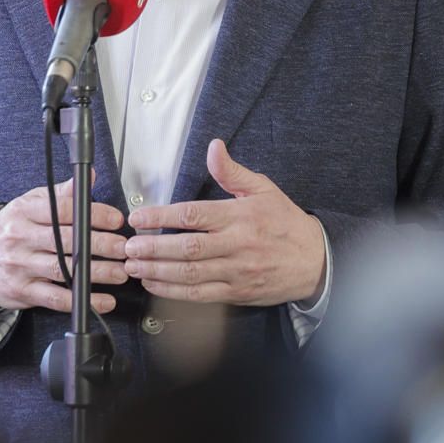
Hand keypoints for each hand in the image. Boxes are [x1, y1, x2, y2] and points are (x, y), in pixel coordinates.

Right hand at [0, 175, 127, 313]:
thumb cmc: (9, 230)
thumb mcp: (28, 204)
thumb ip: (60, 194)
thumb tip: (89, 177)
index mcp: (25, 212)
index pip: (63, 210)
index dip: (93, 214)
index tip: (116, 220)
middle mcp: (22, 238)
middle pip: (68, 241)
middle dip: (101, 245)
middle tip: (124, 248)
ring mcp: (21, 266)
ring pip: (65, 270)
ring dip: (97, 272)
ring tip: (121, 273)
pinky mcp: (22, 291)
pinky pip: (57, 298)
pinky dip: (82, 300)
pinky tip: (103, 300)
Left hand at [124, 140, 326, 305]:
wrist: (315, 261)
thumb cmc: (286, 223)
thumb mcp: (263, 189)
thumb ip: (232, 171)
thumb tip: (214, 147)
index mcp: (240, 216)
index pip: (194, 215)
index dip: (162, 216)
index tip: (138, 217)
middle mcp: (237, 244)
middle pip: (188, 248)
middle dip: (153, 248)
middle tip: (128, 247)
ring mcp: (236, 271)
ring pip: (190, 275)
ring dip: (158, 271)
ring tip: (133, 266)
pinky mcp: (236, 292)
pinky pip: (200, 295)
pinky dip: (173, 292)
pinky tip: (154, 284)